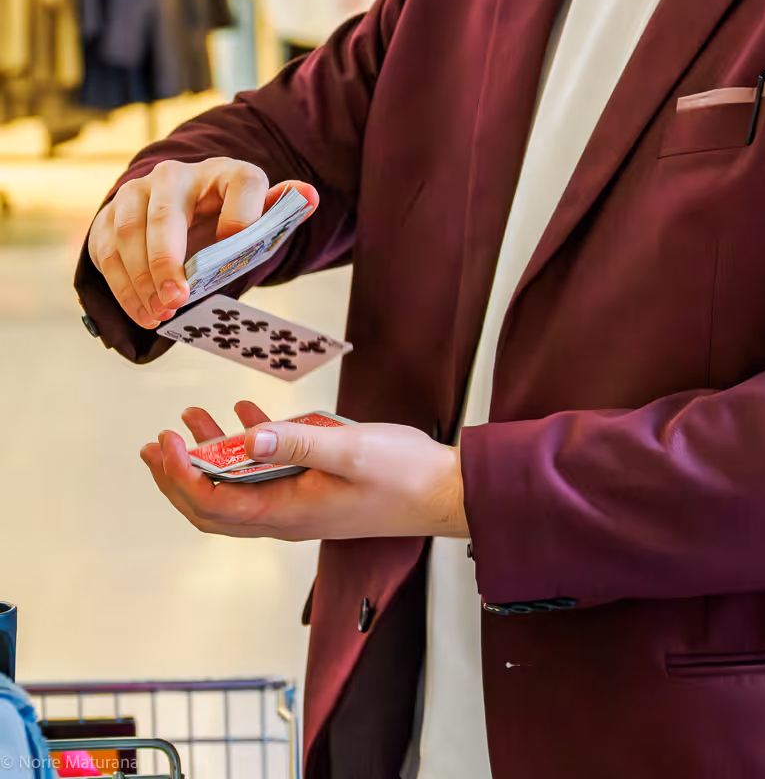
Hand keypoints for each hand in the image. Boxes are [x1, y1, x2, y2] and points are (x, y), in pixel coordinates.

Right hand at [87, 158, 318, 329]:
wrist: (182, 213)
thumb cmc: (227, 221)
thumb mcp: (257, 218)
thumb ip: (281, 210)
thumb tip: (309, 196)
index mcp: (227, 173)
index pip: (244, 183)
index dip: (243, 216)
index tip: (234, 249)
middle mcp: (178, 175)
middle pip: (168, 214)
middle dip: (168, 260)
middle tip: (176, 300)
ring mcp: (139, 191)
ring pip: (131, 233)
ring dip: (141, 280)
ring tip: (159, 314)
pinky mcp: (110, 213)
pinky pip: (107, 249)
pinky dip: (122, 286)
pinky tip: (142, 311)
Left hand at [140, 402, 467, 541]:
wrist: (444, 493)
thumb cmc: (404, 475)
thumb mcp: (351, 449)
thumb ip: (299, 442)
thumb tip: (248, 437)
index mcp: (287, 513)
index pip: (214, 503)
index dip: (181, 475)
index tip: (167, 441)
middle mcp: (286, 516)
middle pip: (213, 506)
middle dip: (177, 476)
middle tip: (154, 445)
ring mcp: (299, 505)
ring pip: (237, 488)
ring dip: (209, 458)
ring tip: (190, 423)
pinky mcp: (315, 490)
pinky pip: (268, 474)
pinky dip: (249, 447)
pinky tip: (247, 414)